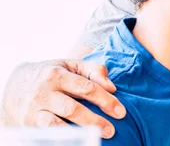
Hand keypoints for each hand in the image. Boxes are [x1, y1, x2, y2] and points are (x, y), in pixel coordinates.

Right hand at [1, 59, 125, 137]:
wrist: (15, 84)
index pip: (86, 88)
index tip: (120, 112)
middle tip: (111, 130)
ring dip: (78, 132)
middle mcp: (43, 92)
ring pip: (56, 124)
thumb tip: (111, 87)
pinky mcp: (28, 124)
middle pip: (72, 109)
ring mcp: (34, 109)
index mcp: (57, 74)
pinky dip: (63, 137)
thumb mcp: (71, 65)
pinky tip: (78, 140)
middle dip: (94, 120)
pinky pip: (47, 134)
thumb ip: (93, 71)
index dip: (105, 100)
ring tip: (96, 138)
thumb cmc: (52, 74)